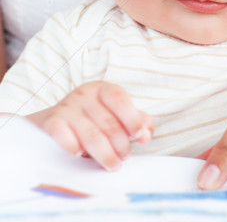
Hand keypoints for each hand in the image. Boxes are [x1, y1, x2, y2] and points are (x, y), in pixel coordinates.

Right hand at [27, 81, 153, 170]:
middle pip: (109, 123)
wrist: (54, 122)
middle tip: (124, 157)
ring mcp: (67, 107)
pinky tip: (80, 154)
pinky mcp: (51, 121)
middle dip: (121, 145)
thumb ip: (136, 121)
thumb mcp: (115, 114)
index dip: (132, 119)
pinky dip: (73, 146)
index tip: (139, 137)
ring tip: (113, 165)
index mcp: (103, 89)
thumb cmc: (92, 118)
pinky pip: (63, 135)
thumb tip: (147, 134)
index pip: (120, 100)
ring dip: (105, 154)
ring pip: (91, 135)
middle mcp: (84, 94)